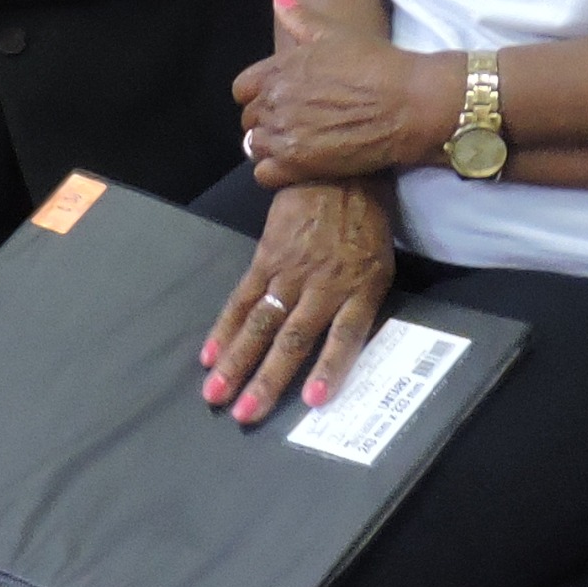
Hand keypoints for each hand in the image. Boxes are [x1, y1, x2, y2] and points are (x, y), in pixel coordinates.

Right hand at [200, 181, 394, 423]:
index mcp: (361, 288)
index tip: (314, 401)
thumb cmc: (365, 224)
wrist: (339, 171)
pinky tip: (208, 355)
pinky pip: (242, 297)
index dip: (330, 368)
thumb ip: (359, 305)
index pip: (346, 335)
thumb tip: (341, 352)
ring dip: (236, 362)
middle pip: (294, 339)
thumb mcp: (379, 264)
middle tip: (245, 416)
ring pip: (261, 323)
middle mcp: (324, 284)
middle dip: (268, 380)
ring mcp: (291, 271)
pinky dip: (225, 328)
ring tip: (215, 394)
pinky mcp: (267, 257)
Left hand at [232, 0, 452, 185]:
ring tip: (297, 142)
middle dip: (266, 119)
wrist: (407, 103)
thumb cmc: (375, 63)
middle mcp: (275, 103)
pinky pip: (265, 173)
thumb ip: (301, 18)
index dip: (258, 92)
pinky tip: (297, 162)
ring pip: (255, 146)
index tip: (278, 97)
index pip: (243, 88)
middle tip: (294, 120)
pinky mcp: (299, 165)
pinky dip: (275, 170)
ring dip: (271, 145)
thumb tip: (278, 0)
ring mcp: (285, 136)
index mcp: (279, 70)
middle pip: (250, 118)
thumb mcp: (337, 33)